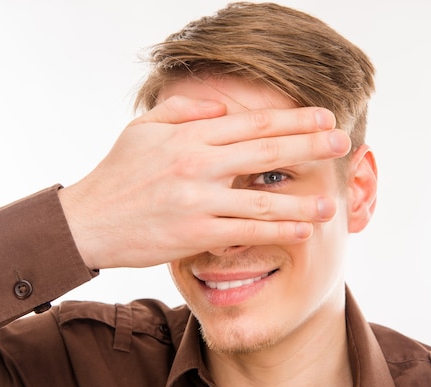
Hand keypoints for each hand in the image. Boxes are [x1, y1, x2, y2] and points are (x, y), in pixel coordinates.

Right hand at [58, 95, 349, 268]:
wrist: (88, 221)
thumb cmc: (118, 173)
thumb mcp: (144, 129)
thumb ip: (185, 111)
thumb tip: (224, 108)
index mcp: (189, 135)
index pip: (252, 123)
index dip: (292, 119)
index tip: (323, 116)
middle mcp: (198, 164)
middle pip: (266, 152)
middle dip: (310, 146)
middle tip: (343, 141)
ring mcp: (198, 200)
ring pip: (262, 199)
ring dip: (302, 200)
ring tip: (331, 203)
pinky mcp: (194, 234)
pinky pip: (246, 232)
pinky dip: (277, 232)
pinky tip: (302, 231)